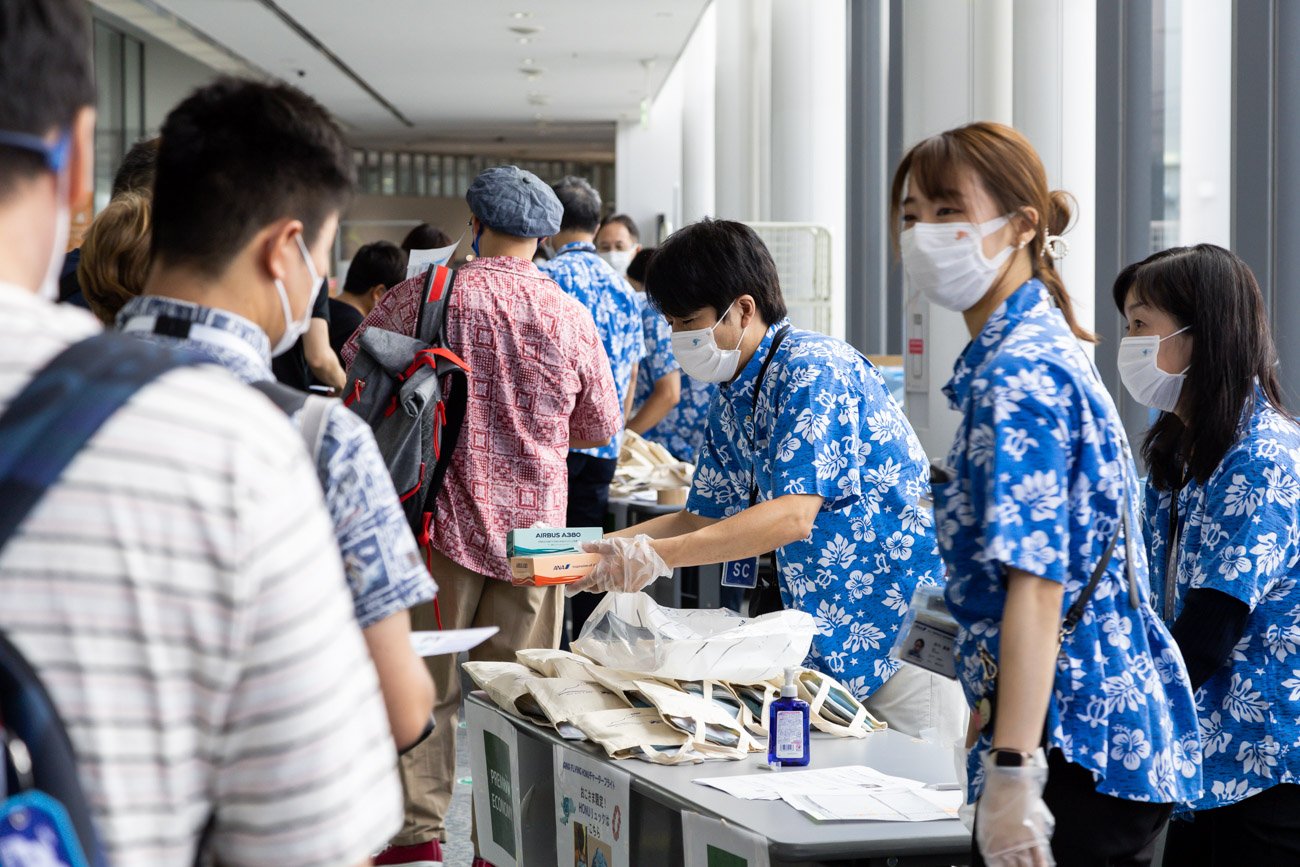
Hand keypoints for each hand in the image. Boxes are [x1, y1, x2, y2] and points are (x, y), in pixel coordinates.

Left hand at [567, 535, 671, 594]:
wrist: (653, 556)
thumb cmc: (631, 549)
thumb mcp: (611, 545)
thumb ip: (594, 547)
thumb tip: (581, 546)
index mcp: (604, 572)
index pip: (585, 582)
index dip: (576, 587)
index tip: (569, 590)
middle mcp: (611, 583)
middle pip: (595, 587)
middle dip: (590, 584)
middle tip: (588, 577)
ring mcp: (621, 588)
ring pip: (607, 587)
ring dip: (604, 581)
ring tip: (609, 570)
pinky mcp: (630, 590)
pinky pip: (619, 588)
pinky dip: (616, 582)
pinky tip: (621, 572)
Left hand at [975, 749, 1054, 866]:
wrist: (1009, 778)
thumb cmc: (995, 792)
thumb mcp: (985, 813)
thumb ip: (990, 830)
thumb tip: (993, 839)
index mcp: (990, 839)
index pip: (994, 861)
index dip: (999, 865)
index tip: (1002, 866)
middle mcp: (1005, 843)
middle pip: (1011, 865)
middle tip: (1017, 866)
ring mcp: (1021, 839)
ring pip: (1025, 863)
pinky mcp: (1035, 833)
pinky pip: (1039, 854)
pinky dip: (1041, 863)